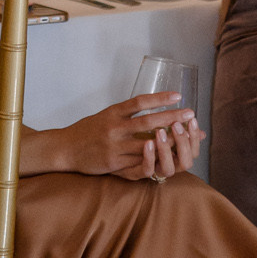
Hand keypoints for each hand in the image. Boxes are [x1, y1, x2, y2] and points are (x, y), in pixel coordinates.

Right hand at [45, 90, 202, 180]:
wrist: (66, 148)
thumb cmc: (88, 131)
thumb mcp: (106, 115)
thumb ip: (126, 114)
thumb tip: (151, 109)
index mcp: (113, 112)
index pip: (139, 102)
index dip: (160, 98)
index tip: (178, 95)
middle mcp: (114, 126)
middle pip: (147, 121)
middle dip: (171, 117)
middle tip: (190, 113)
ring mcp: (114, 145)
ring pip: (146, 143)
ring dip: (167, 140)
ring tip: (184, 136)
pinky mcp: (113, 162)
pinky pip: (137, 161)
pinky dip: (154, 158)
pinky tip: (167, 156)